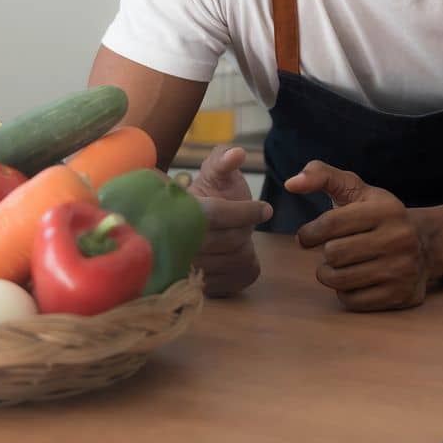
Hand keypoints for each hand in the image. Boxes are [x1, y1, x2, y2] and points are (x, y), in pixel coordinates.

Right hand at [186, 145, 270, 296]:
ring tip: (234, 237)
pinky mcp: (201, 288)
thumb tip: (237, 154)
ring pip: (234, 260)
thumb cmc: (210, 194)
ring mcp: (187, 269)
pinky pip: (236, 279)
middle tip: (243, 223)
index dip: (245, 211)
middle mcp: (177, 243)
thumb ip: (224, 160)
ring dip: (243, 248)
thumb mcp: (215, 172)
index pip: (217, 214)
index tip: (265, 208)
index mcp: (181, 211)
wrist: (194, 226)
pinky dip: (243, 266)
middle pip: (228, 240)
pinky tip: (232, 254)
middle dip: (243, 229)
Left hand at [286, 161, 430, 311]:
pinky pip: (352, 301)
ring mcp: (402, 269)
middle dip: (325, 253)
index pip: (331, 223)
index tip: (307, 236)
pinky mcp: (400, 295)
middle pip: (333, 253)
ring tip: (337, 265)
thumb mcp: (355, 189)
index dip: (310, 232)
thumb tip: (291, 182)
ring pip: (340, 279)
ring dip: (329, 274)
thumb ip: (321, 175)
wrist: (426, 244)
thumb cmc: (377, 214)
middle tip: (332, 250)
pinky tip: (353, 279)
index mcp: (386, 209)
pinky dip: (344, 292)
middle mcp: (398, 238)